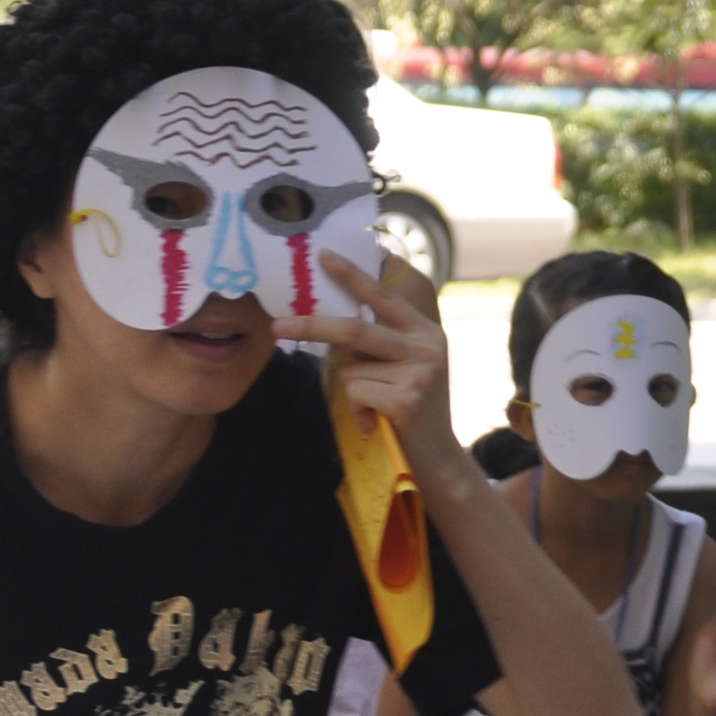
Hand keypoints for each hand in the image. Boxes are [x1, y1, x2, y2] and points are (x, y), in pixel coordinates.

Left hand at [281, 247, 454, 454]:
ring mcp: (420, 372)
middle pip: (355, 329)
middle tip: (277, 325)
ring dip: (350, 391)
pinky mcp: (408, 399)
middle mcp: (427, 345)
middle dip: (311, 326)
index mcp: (425, 332)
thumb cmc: (410, 412)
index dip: (352, 276)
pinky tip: (377, 423)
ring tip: (373, 408)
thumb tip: (330, 323)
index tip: (324, 256)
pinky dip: (356, 411)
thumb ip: (379, 343)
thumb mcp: (404, 368)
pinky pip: (356, 393)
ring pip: (351, 367)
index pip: (383, 297)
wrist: (438, 458)